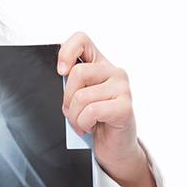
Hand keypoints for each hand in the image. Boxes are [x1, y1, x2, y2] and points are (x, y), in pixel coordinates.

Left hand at [58, 31, 156, 186]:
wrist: (114, 147)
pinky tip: (90, 127)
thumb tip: (60, 74)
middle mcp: (114, 72)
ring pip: (81, 96)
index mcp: (99, 64)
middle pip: (78, 73)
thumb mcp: (78, 96)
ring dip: (74, 116)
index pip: (82, 39)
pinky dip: (84, 123)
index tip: (60, 71)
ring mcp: (123, 88)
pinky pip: (91, 111)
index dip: (66, 51)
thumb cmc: (93, 119)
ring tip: (81, 122)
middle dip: (67, 98)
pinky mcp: (125, 107)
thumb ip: (71, 82)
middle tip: (71, 111)